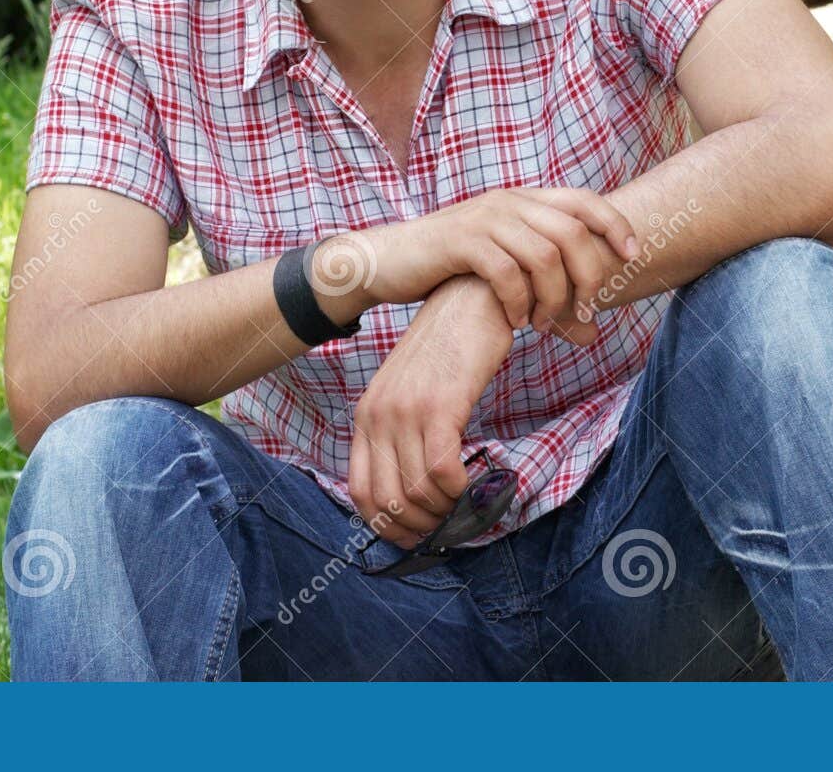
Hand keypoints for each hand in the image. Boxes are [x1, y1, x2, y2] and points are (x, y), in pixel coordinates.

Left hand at [348, 275, 512, 545]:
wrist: (471, 298)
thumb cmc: (450, 348)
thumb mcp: (412, 391)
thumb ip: (405, 432)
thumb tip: (417, 490)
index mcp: (367, 415)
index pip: (360, 492)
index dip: (387, 525)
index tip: (416, 534)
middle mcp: (379, 416)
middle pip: (388, 502)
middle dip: (419, 528)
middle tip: (448, 527)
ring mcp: (406, 411)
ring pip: (417, 493)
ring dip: (445, 511)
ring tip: (466, 504)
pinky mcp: (439, 406)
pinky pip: (442, 472)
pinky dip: (458, 490)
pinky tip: (472, 483)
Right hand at [361, 187, 639, 339]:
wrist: (389, 259)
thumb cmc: (452, 268)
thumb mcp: (503, 265)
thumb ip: (545, 287)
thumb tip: (591, 330)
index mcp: (523, 200)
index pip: (584, 200)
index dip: (615, 223)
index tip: (634, 256)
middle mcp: (508, 201)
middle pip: (572, 231)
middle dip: (588, 277)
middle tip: (586, 314)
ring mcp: (484, 219)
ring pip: (544, 254)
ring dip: (554, 297)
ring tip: (546, 325)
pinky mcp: (460, 242)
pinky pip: (507, 272)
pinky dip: (519, 301)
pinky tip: (515, 320)